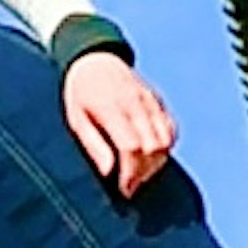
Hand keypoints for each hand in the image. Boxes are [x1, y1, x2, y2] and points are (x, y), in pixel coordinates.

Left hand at [65, 49, 177, 193]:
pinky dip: (166, 147)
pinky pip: (171, 129)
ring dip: (156, 163)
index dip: (131, 172)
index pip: (131, 146)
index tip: (124, 189)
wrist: (95, 59)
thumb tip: (109, 172)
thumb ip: (92, 144)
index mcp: (111, 107)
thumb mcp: (76, 117)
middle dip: (144, 172)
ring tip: (139, 174)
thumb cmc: (81, 94)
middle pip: (153, 146)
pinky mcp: (158, 101)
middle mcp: (135, 102)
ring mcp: (150, 100)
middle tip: (130, 185)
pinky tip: (150, 156)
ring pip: (166, 140)